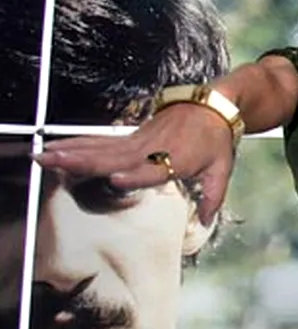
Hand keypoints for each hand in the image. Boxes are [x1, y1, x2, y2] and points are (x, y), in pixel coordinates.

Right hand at [32, 104, 235, 226]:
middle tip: (52, 162)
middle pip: (114, 157)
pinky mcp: (131, 137)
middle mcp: (151, 150)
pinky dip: (78, 142)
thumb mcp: (222, 170)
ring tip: (45, 154)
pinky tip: (57, 144)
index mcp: (176, 159)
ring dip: (71, 151)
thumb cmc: (216, 140)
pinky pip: (101, 141)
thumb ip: (213, 197)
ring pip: (101, 148)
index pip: (153, 170)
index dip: (135, 176)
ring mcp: (138, 142)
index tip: (115, 179)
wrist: (212, 106)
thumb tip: (204, 221)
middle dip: (82, 161)